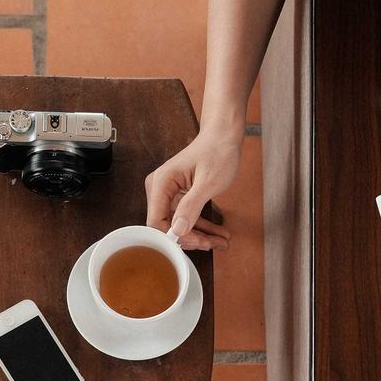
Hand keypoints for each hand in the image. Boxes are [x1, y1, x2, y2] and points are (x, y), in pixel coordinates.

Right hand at [144, 128, 240, 249]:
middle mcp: (160, 189)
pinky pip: (187, 217)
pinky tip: (218, 234)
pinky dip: (202, 226)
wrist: (223, 136)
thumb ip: (191, 206)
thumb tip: (178, 230)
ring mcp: (168, 194)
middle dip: (191, 238)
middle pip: (168, 226)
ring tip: (222, 241)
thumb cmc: (217, 152)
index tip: (197, 243)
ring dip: (200, 235)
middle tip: (214, 244)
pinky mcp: (178, 196)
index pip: (156, 222)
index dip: (175, 237)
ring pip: (179, 224)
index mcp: (161, 184)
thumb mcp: (208, 182)